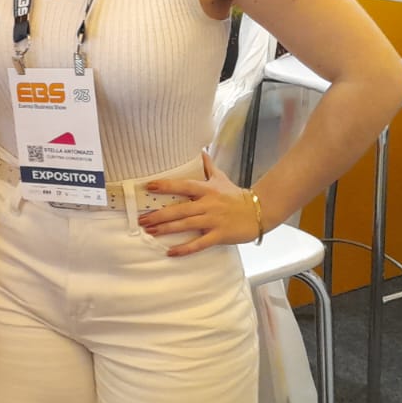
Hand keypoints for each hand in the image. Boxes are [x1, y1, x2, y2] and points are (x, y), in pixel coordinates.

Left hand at [138, 151, 261, 256]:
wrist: (259, 211)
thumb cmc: (236, 195)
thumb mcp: (221, 178)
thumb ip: (208, 166)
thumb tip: (200, 150)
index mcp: (207, 190)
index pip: (183, 185)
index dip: (166, 186)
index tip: (149, 187)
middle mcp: (208, 204)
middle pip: (180, 209)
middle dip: (159, 215)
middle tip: (142, 219)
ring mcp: (213, 221)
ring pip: (186, 225)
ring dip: (166, 229)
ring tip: (150, 232)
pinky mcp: (219, 235)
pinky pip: (199, 244)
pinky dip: (184, 249)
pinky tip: (170, 252)